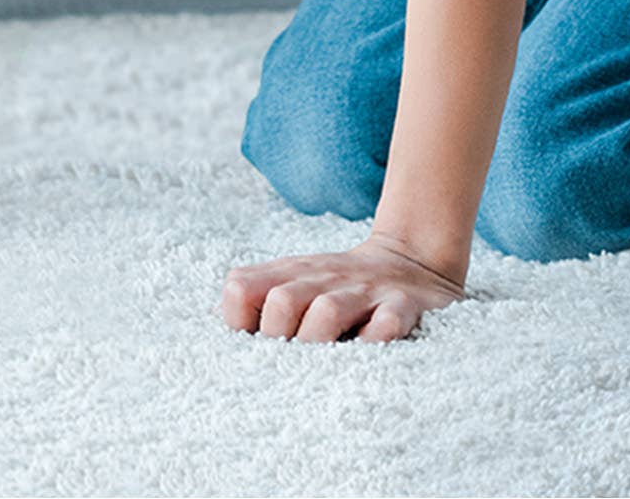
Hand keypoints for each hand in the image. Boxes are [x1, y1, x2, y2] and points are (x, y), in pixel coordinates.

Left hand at [218, 232, 468, 343]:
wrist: (409, 262)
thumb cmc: (338, 285)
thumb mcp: (295, 280)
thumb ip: (258, 297)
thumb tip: (221, 331)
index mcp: (290, 273)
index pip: (241, 287)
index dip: (237, 321)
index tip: (251, 346)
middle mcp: (323, 278)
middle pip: (282, 303)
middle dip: (280, 340)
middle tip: (290, 366)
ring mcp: (363, 291)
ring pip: (327, 312)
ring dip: (320, 344)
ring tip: (324, 368)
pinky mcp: (402, 305)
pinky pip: (387, 324)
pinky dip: (375, 342)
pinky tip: (369, 357)